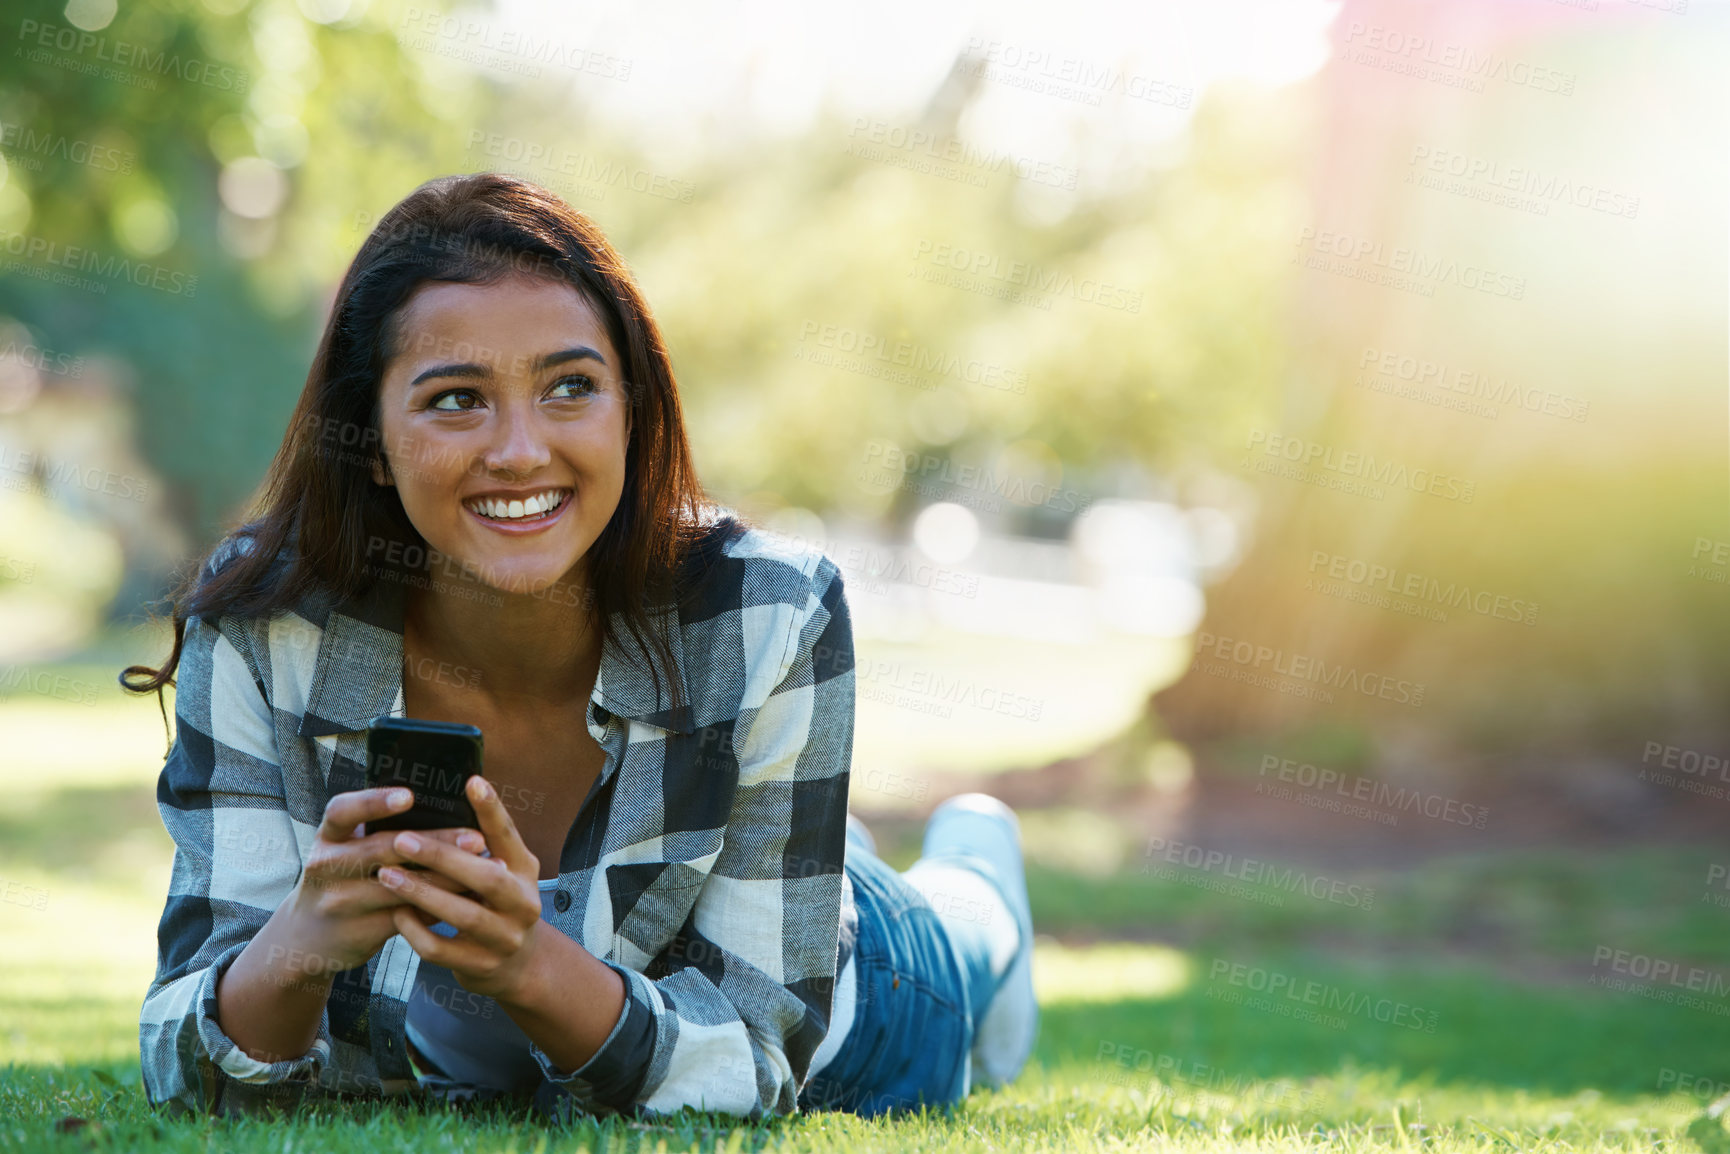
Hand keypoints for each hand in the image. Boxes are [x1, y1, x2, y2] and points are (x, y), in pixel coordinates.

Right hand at [282, 786, 487, 974]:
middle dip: (435, 843)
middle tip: (476, 837)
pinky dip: (441, 904)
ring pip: (403, 886)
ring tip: (484, 867)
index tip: (409, 796)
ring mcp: (341, 901)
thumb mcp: (345, 850)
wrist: (308, 937)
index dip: (373, 802)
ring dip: (448, 877)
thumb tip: (446, 806)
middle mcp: (327, 866)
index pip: (342, 811)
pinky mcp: (360, 930)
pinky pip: (408, 915)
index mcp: (328, 838)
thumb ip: (378, 831)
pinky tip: (469, 896)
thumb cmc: (342, 879)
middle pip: (384, 849)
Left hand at [378, 774, 545, 1002]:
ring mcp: (505, 938)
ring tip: (387, 875)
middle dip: (442, 857)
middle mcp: (523, 904)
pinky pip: (440, 949)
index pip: (510, 836)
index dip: (493, 810)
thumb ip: (486, 845)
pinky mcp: (481, 966)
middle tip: (402, 839)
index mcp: (524, 871)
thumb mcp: (506, 871)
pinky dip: (415, 931)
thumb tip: (455, 796)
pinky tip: (398, 913)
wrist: (519, 966)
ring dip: (421, 893)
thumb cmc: (500, 904)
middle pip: (486, 878)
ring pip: (462, 915)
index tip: (472, 782)